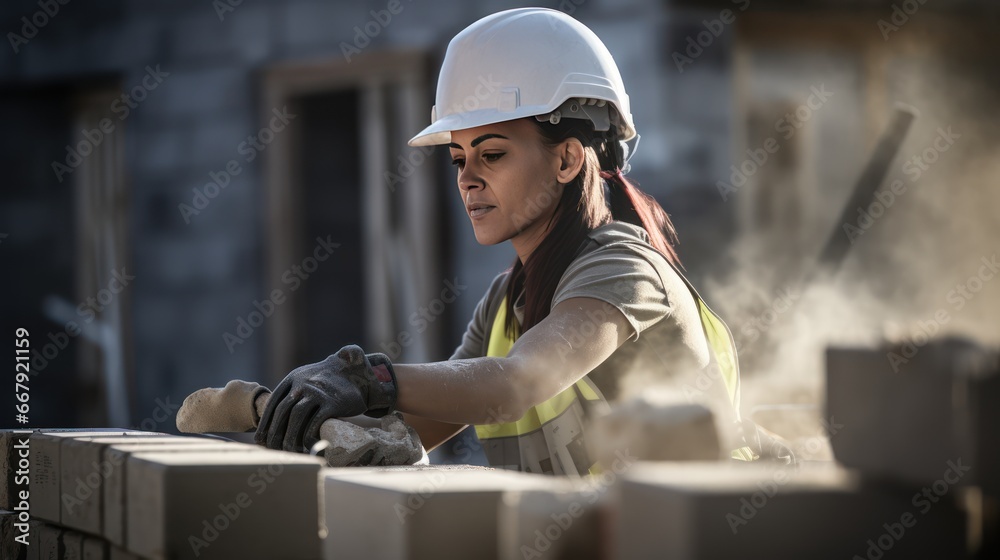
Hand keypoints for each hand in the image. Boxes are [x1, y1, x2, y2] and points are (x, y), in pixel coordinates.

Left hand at [254, 345, 397, 450]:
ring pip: (296, 418)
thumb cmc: (331, 383)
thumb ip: (293, 392)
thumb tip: (277, 417)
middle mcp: (303, 384)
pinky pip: (315, 423)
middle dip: (274, 433)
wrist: (359, 373)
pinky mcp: (333, 403)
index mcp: (294, 379)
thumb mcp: (309, 379)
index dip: (265, 423)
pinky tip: (307, 445)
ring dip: (289, 437)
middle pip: (283, 412)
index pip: (273, 403)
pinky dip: (308, 437)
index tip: (261, 438)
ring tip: (287, 451)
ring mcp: (318, 393)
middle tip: (271, 448)